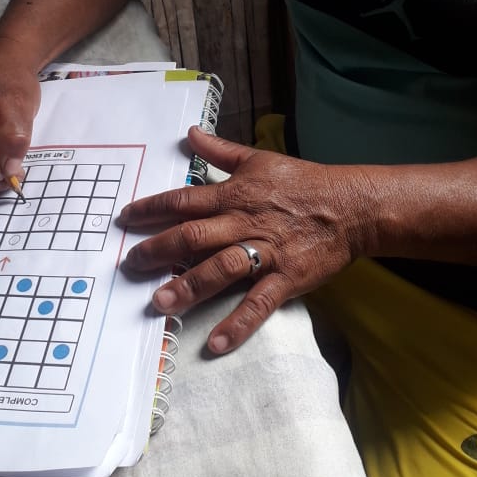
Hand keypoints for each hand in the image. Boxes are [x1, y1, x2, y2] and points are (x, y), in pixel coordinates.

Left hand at [120, 126, 372, 353]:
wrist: (351, 207)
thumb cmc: (304, 183)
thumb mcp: (259, 159)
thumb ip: (221, 150)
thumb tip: (190, 133)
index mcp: (234, 195)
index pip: (184, 201)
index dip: (151, 209)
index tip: (125, 219)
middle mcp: (243, 223)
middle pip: (193, 235)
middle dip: (158, 250)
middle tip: (130, 264)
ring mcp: (265, 252)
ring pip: (220, 268)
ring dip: (188, 286)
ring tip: (161, 302)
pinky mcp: (286, 278)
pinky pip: (258, 303)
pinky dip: (238, 323)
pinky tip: (216, 342)